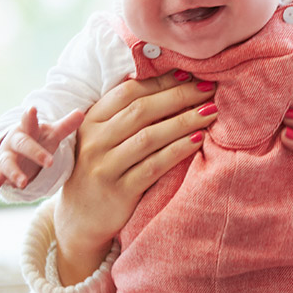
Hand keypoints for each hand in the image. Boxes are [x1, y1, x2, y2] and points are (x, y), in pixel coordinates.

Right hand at [0, 106, 85, 201]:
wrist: (18, 149)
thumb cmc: (39, 139)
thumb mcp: (52, 133)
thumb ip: (66, 125)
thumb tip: (80, 113)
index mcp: (28, 130)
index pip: (30, 123)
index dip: (30, 117)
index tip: (31, 109)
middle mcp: (14, 142)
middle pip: (23, 144)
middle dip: (35, 152)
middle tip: (49, 163)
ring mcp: (6, 157)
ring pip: (7, 163)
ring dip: (14, 173)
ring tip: (23, 183)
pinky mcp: (0, 172)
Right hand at [52, 71, 218, 285]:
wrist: (81, 219)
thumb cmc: (102, 168)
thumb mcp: (104, 137)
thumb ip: (127, 113)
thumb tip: (171, 80)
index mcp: (90, 122)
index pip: (129, 92)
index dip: (161, 81)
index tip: (190, 74)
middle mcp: (94, 142)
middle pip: (142, 111)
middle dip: (180, 96)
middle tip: (209, 89)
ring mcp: (104, 167)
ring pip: (150, 137)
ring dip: (185, 121)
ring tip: (211, 112)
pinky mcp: (119, 191)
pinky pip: (154, 165)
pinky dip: (179, 150)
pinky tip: (199, 140)